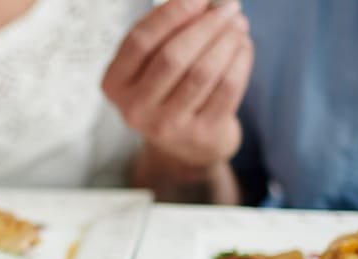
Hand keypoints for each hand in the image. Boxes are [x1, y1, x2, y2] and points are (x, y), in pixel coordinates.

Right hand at [102, 0, 252, 179]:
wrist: (186, 144)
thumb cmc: (167, 89)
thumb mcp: (151, 63)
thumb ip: (167, 32)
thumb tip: (207, 3)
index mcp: (115, 83)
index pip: (140, 41)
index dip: (171, 14)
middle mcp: (135, 108)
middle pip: (173, 56)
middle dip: (206, 25)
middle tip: (229, 7)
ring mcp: (167, 126)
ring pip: (203, 71)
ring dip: (227, 41)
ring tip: (238, 24)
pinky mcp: (200, 134)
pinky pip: (227, 88)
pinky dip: (240, 60)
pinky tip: (243, 46)